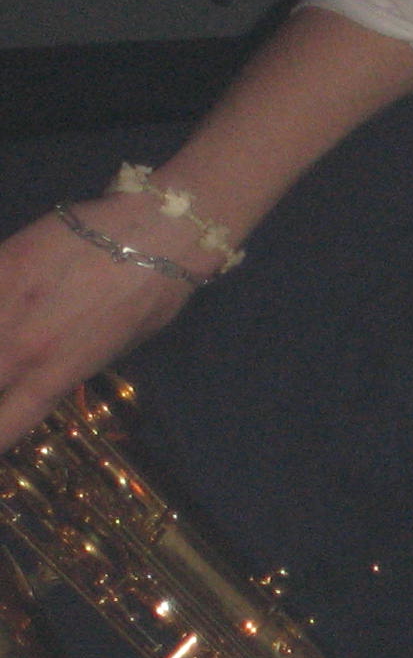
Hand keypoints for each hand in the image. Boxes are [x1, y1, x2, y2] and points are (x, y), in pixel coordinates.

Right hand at [0, 197, 203, 450]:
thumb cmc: (153, 293)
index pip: (6, 425)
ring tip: (6, 340)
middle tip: (7, 379)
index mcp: (58, 374)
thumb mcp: (121, 346)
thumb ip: (76, 362)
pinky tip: (2, 305)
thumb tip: (53, 370)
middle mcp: (21, 348)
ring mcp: (2, 305)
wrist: (154, 232)